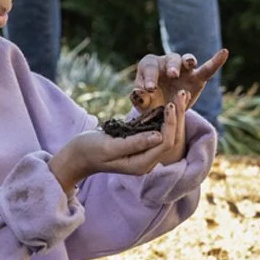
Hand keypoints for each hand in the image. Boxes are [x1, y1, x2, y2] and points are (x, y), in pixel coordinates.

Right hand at [50, 92, 191, 194]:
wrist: (77, 155)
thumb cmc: (89, 150)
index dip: (171, 123)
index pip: (165, 143)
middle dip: (177, 117)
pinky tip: (168, 103)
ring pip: (166, 134)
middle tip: (181, 95)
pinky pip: (157, 131)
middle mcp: (146, 161)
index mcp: (141, 164)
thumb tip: (158, 136)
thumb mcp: (109, 146)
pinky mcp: (141, 146)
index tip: (171, 103)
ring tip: (180, 95)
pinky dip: (164, 117)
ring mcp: (144, 154)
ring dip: (174, 116)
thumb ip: (134, 143)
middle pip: (170, 139)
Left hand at [129, 49, 227, 113]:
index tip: (150, 89)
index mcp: (149, 66)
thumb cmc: (150, 105)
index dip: (150, 76)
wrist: (164, 113)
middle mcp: (166, 63)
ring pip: (186, 60)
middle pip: (170, 59)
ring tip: (189, 64)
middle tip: (172, 75)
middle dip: (171, 66)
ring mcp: (183, 69)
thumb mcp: (142, 104)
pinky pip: (207, 69)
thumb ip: (140, 98)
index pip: (149, 66)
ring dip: (188, 61)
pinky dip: (216, 61)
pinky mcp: (197, 78)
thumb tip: (140, 92)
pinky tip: (224, 52)